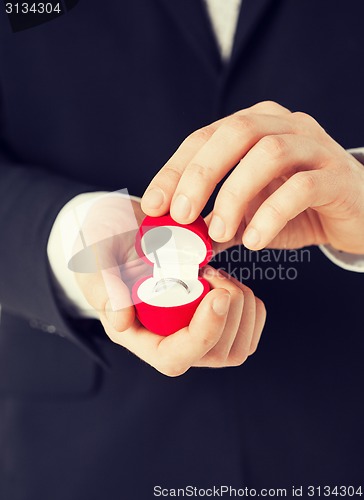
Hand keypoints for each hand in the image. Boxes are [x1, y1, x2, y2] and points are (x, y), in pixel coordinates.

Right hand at [73, 194, 265, 375]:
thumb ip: (102, 285)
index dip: (202, 333)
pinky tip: (229, 282)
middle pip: (213, 355)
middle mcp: (166, 340)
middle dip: (227, 313)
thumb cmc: (106, 243)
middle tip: (211, 273)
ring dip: (241, 307)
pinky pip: (247, 330)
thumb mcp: (94, 256)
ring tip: (217, 275)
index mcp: (136, 334)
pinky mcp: (213, 323)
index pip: (174, 356)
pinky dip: (251, 306)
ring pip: (236, 346)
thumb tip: (121, 320)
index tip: (218, 296)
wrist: (125, 229)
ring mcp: (192, 334)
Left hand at [141, 101, 363, 253]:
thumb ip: (216, 223)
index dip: (175, 169)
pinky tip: (255, 241)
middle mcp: (284, 126)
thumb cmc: (296, 209)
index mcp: (256, 126)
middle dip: (201, 174)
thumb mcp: (248, 214)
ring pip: (269, 154)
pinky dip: (271, 214)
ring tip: (219, 233)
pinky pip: (302, 187)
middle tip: (181, 215)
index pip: (205, 137)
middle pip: (236, 132)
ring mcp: (315, 146)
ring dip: (235, 195)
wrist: (354, 213)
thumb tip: (176, 243)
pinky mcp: (337, 175)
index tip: (153, 205)